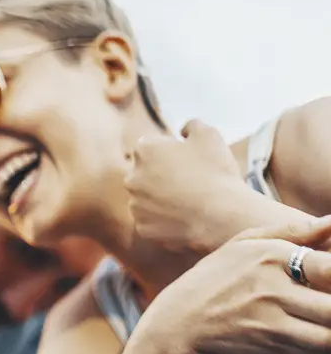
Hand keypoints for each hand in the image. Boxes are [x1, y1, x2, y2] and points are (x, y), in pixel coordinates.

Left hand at [126, 120, 248, 253]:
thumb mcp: (210, 135)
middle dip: (163, 176)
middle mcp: (131, 177)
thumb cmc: (216, 172)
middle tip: (190, 183)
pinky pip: (152, 222)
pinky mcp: (142, 228)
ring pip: (147, 199)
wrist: (222, 215)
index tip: (189, 161)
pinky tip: (185, 219)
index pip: (152, 147)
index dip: (172, 153)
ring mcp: (135, 205)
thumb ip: (192, 126)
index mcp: (144, 150)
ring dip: (162, 199)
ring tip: (189, 202)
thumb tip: (184, 129)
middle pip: (146, 173)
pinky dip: (165, 221)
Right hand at [139, 215, 330, 353]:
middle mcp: (271, 292)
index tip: (329, 278)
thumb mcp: (245, 243)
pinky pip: (316, 350)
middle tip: (327, 299)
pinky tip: (316, 330)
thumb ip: (294, 232)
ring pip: (329, 336)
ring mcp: (272, 325)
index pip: (329, 268)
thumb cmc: (217, 277)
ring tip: (324, 316)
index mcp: (269, 258)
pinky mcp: (273, 350)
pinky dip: (324, 343)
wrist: (181, 323)